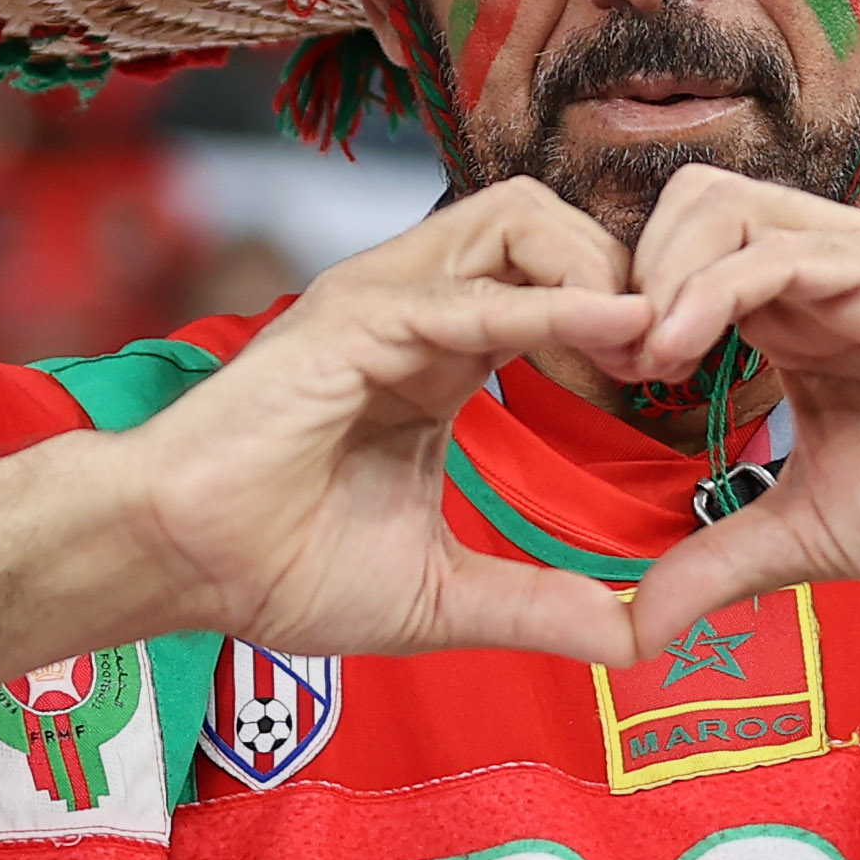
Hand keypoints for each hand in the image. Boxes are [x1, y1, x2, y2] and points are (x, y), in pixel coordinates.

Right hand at [113, 181, 654, 667]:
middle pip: (550, 220)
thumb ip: (541, 606)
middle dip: (628, 266)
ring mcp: (385, 304)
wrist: (179, 565)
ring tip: (650, 341)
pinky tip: (615, 326)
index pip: (556, 277)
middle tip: (675, 352)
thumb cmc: (280, 567)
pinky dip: (550, 303)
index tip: (680, 376)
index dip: (627, 309)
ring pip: (517, 218)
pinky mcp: (354, 321)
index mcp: (444, 354)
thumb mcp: (444, 596)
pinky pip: (471, 294)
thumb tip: (638, 641)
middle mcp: (419, 309)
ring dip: (600, 267)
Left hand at [608, 169, 859, 652]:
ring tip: (635, 360)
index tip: (586, 379)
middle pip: (685, 201)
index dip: (618, 300)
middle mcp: (822, 266)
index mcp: (795, 311)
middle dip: (623, 269)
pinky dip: (709, 289)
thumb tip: (635, 630)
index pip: (678, 249)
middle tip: (601, 361)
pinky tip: (678, 352)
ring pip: (720, 206)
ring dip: (656, 275)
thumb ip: (720, 561)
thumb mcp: (811, 536)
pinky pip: (778, 252)